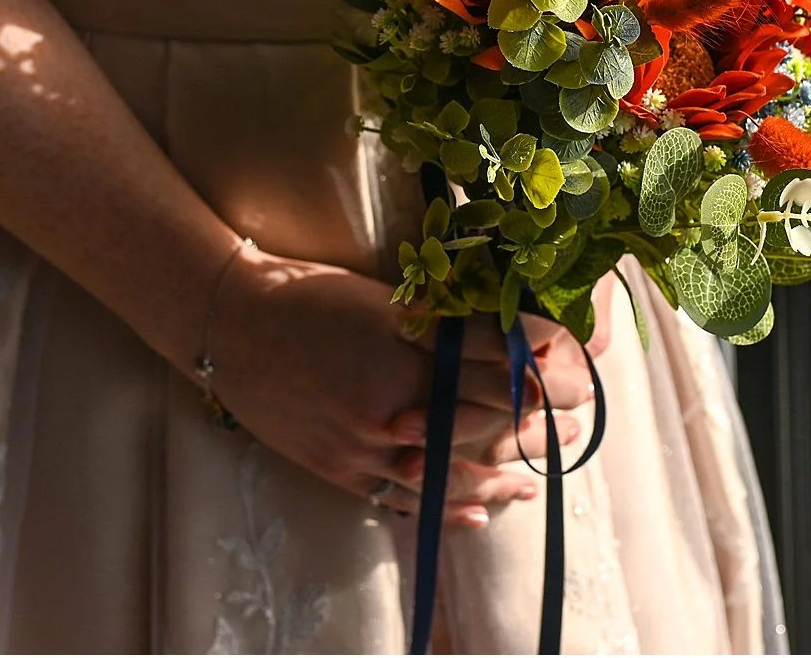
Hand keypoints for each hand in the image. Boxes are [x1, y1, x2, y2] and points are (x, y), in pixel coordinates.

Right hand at [205, 249, 591, 527]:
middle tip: (575, 420)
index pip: (497, 363)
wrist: (230, 326)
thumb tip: (514, 334)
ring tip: (536, 480)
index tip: (579, 368)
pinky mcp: (341, 469)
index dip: (544, 367)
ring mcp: (365, 443)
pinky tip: (481, 512)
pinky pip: (404, 499)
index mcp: (407, 350)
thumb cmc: (311, 299)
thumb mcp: (385, 299)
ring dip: (500, 476)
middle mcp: (392, 404)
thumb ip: (447, 322)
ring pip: (450, 471)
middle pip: (483, 420)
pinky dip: (446, 509)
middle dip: (535, 422)